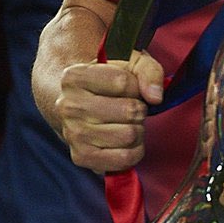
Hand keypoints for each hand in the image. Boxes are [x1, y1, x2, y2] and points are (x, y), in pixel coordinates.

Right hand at [51, 50, 164, 174]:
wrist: (81, 105)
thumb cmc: (110, 82)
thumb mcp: (129, 63)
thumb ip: (148, 71)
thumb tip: (155, 97)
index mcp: (74, 77)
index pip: (123, 82)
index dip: (136, 86)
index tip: (130, 87)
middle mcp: (68, 106)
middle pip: (129, 111)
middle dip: (139, 109)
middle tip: (129, 108)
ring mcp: (73, 134)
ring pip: (129, 135)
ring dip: (138, 130)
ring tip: (126, 123)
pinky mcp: (82, 158)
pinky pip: (124, 159)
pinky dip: (135, 151)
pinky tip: (127, 142)